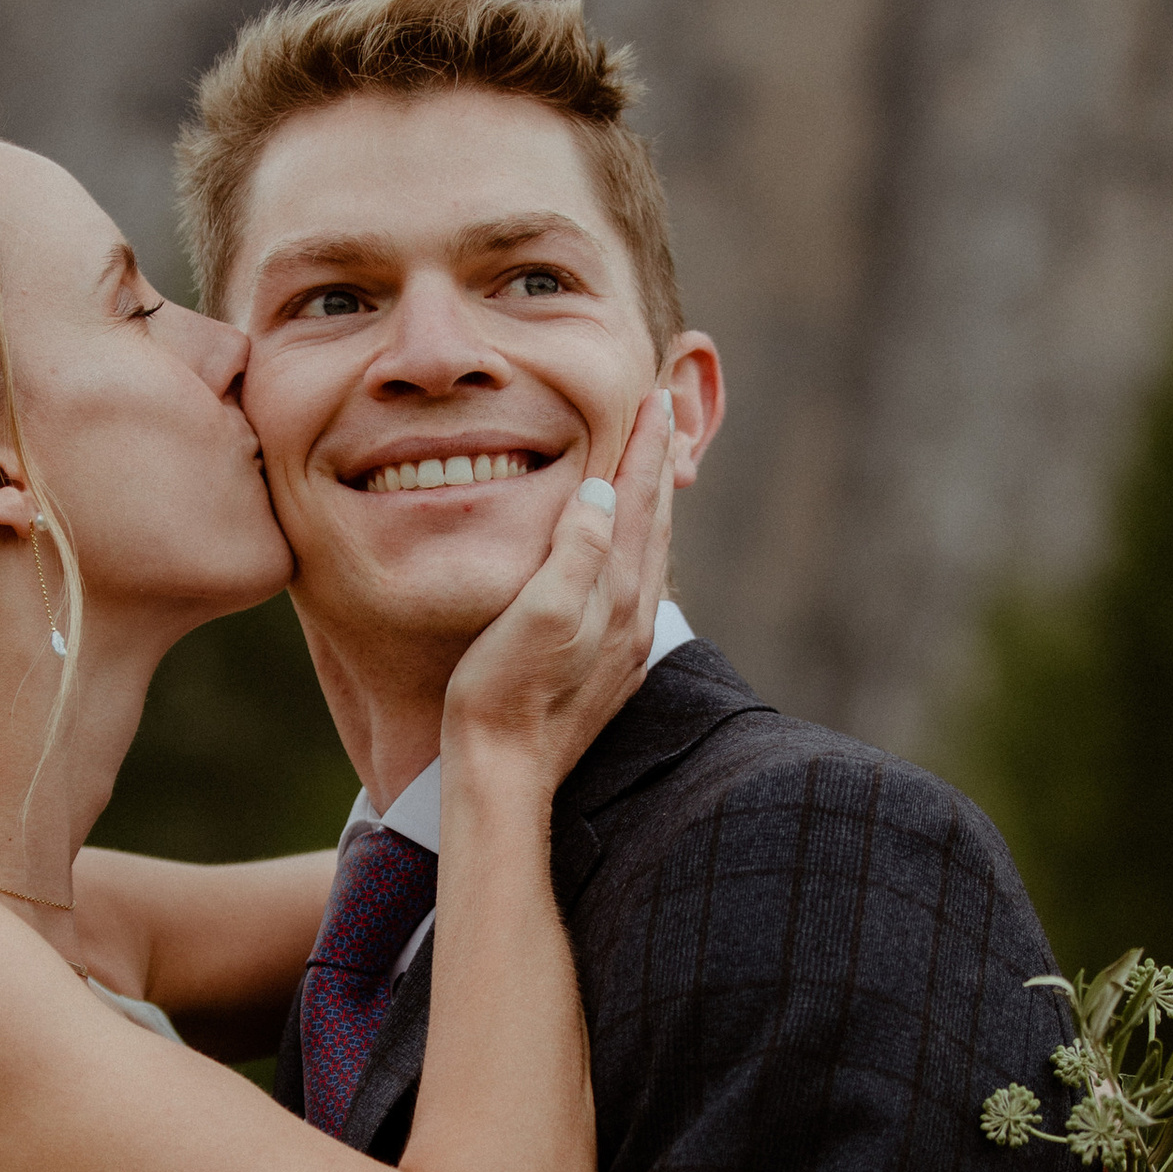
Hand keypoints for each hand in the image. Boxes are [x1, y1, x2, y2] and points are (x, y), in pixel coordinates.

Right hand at [439, 389, 674, 787]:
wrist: (503, 773)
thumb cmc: (503, 691)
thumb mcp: (538, 612)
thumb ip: (578, 549)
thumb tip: (605, 491)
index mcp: (617, 594)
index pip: (639, 500)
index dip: (646, 446)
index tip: (656, 398)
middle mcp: (631, 617)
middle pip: (656, 522)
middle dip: (660, 465)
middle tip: (669, 414)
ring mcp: (622, 645)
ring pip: (648, 556)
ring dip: (653, 506)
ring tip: (655, 469)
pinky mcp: (607, 669)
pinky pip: (632, 588)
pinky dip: (636, 549)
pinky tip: (626, 552)